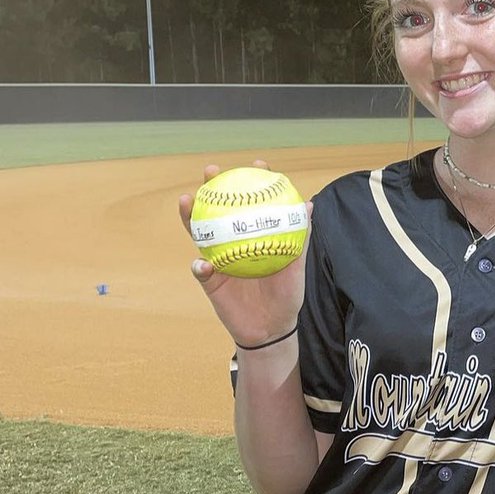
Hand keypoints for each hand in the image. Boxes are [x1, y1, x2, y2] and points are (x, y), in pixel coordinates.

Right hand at [178, 159, 311, 346]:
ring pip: (200, 233)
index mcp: (254, 236)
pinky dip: (200, 267)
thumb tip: (307, 206)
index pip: (252, 204)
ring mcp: (218, 259)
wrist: (272, 328)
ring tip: (187, 200)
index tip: (256, 164)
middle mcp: (233, 242)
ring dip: (191, 216)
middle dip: (212, 187)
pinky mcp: (209, 281)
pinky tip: (203, 264)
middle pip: (219, 210)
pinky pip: (201, 272)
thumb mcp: (296, 267)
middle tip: (211, 171)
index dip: (252, 182)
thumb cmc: (286, 295)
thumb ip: (299, 239)